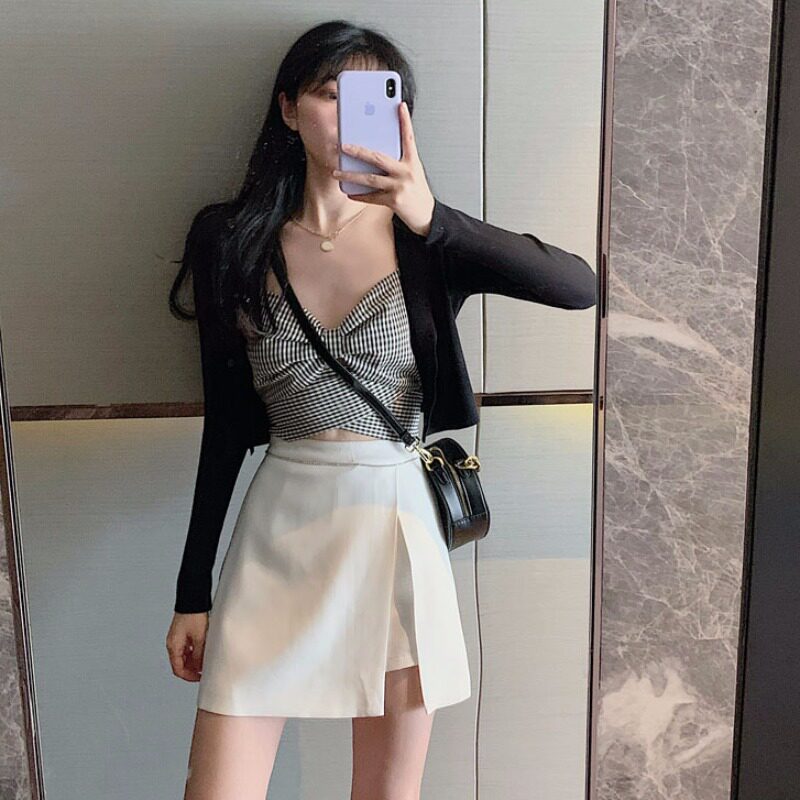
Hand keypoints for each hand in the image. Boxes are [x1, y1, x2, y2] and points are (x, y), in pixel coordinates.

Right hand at [166, 611, 207, 681]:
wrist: (193, 599)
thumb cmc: (194, 615)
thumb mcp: (200, 637)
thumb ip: (199, 654)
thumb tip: (200, 667)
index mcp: (174, 646)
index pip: (178, 669)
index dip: (189, 676)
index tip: (199, 678)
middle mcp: (173, 644)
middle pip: (180, 664)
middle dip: (192, 669)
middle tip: (203, 671)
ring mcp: (177, 639)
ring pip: (184, 656)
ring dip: (193, 661)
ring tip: (205, 661)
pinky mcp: (182, 634)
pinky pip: (186, 648)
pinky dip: (193, 652)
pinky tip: (203, 651)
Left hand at [332, 101, 434, 236]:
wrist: (427, 216)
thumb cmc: (417, 192)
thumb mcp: (413, 172)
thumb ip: (399, 161)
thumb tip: (374, 154)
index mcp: (412, 162)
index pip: (408, 137)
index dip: (405, 121)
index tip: (400, 105)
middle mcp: (406, 172)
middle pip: (378, 158)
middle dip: (358, 151)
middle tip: (343, 146)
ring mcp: (400, 187)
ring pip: (370, 179)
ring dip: (350, 176)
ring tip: (337, 173)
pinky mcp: (394, 201)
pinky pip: (372, 197)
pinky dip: (359, 195)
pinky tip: (349, 192)